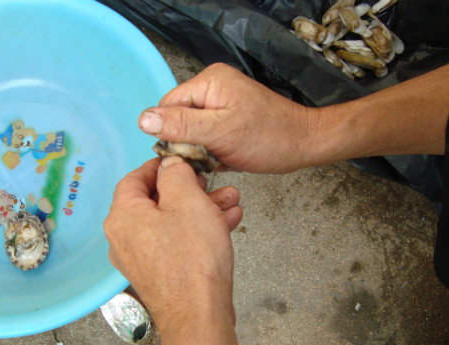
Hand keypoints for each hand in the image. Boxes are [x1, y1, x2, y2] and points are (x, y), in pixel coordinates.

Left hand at [104, 156, 242, 333]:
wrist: (199, 315)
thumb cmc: (192, 258)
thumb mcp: (188, 200)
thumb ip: (176, 174)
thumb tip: (169, 165)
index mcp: (123, 216)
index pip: (134, 178)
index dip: (160, 166)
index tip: (182, 161)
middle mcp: (124, 238)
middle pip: (155, 201)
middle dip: (190, 189)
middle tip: (212, 183)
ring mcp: (140, 259)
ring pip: (170, 223)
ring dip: (200, 209)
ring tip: (230, 202)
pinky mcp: (158, 275)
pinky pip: (175, 243)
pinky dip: (197, 231)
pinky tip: (226, 224)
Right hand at [138, 63, 324, 173]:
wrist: (304, 144)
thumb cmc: (270, 137)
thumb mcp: (220, 133)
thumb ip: (181, 125)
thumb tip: (144, 120)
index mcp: (208, 81)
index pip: (167, 107)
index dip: (172, 133)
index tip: (189, 152)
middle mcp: (212, 87)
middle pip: (178, 120)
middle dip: (188, 144)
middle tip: (209, 157)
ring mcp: (221, 103)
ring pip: (191, 132)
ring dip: (201, 151)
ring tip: (221, 158)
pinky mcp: (227, 119)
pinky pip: (205, 137)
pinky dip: (211, 152)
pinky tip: (226, 158)